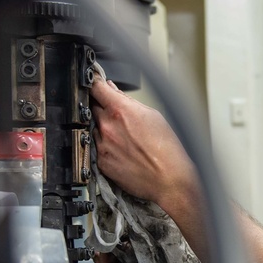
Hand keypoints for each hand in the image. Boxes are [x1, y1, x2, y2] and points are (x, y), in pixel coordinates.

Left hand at [89, 77, 197, 210]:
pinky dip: (107, 146)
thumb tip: (114, 92)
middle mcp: (107, 126)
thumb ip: (128, 102)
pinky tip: (124, 151)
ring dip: (106, 128)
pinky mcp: (101, 162)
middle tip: (120, 116)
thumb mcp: (153, 115)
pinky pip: (98, 147)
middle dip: (103, 107)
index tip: (97, 83)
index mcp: (120, 110)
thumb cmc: (167, 149)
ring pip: (96, 128)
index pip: (96, 87)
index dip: (96, 84)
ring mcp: (102, 145)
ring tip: (127, 138)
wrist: (169, 179)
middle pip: (94, 107)